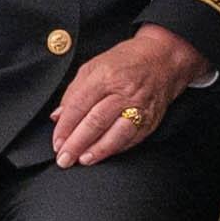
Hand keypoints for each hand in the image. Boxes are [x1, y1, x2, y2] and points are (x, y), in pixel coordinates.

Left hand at [49, 29, 207, 168]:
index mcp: (105, 75)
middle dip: (77, 143)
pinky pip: (131, 138)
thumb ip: (74, 92)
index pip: (79, 105)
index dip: (65, 127)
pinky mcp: (150, 119)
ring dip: (98, 150)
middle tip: (64, 159)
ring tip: (83, 160)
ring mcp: (139, 107)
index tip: (56, 142)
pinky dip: (115, 149)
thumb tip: (57, 116)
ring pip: (116, 133)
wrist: (163, 59)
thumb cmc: (125, 61)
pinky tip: (102, 155)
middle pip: (96, 121)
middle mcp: (124, 92)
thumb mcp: (94, 66)